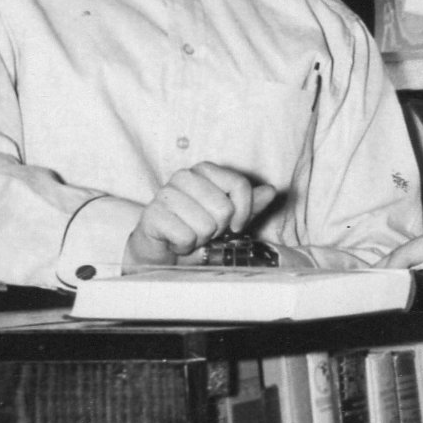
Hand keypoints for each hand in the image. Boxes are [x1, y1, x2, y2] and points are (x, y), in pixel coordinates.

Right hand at [124, 163, 265, 267]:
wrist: (163, 252)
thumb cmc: (196, 230)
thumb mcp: (228, 219)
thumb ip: (249, 205)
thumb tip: (270, 190)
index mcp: (204, 171)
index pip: (239, 184)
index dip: (243, 211)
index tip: (236, 225)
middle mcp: (183, 176)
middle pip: (223, 207)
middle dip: (218, 228)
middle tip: (204, 229)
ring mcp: (165, 194)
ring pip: (205, 224)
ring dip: (199, 239)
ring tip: (189, 234)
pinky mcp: (152, 215)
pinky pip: (185, 237)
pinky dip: (183, 246)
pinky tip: (175, 241)